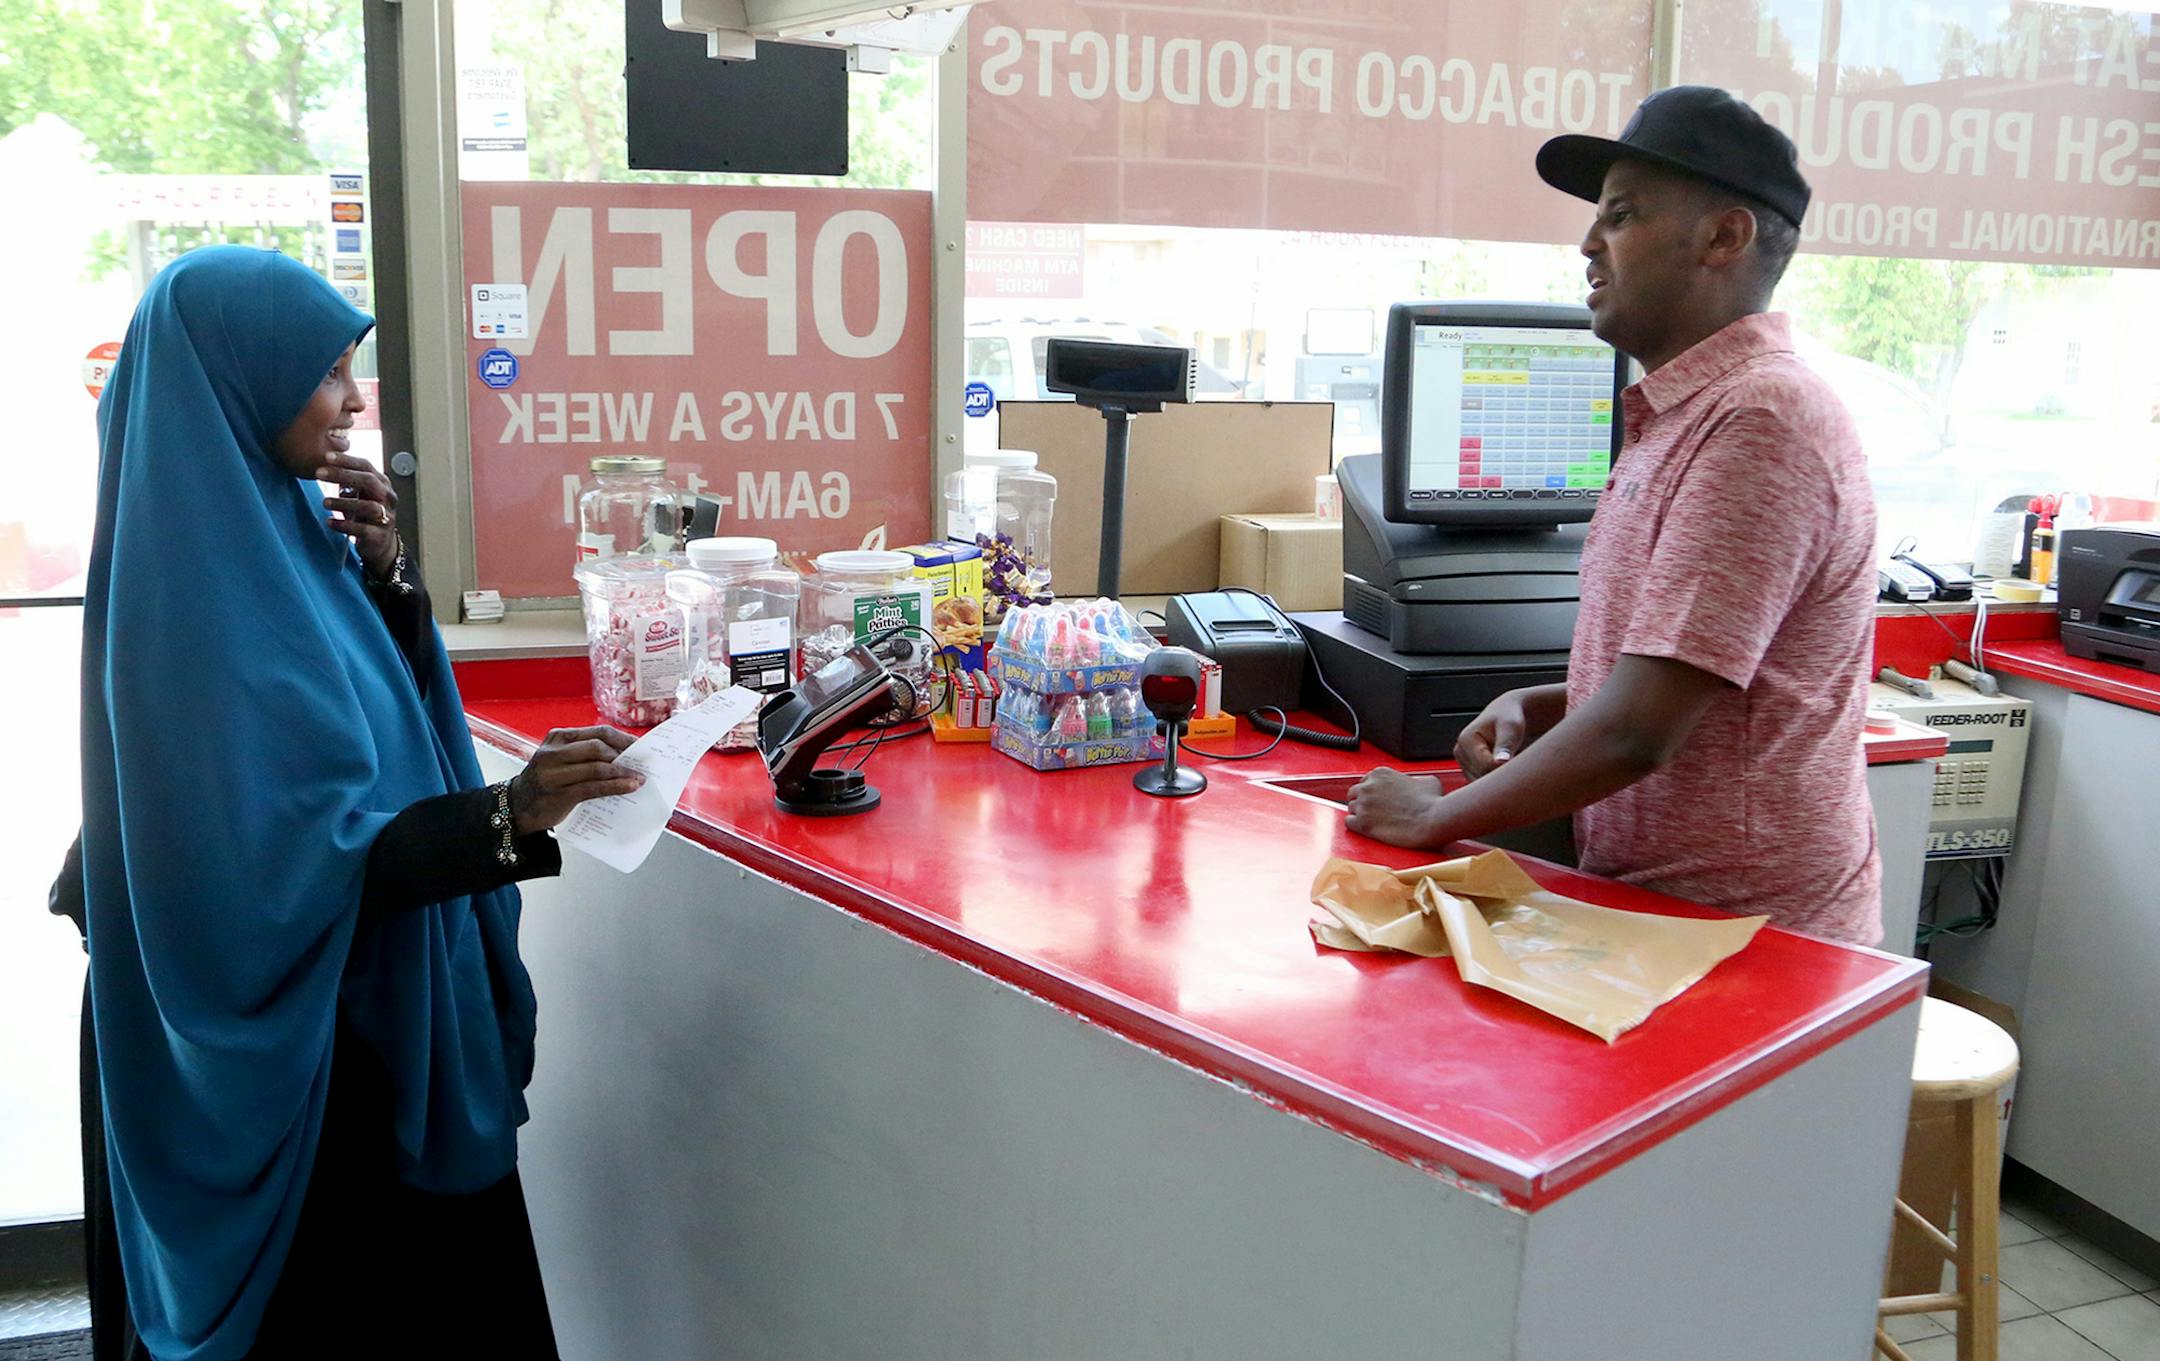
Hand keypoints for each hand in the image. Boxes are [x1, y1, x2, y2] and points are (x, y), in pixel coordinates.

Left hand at [318, 450, 399, 578]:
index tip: (326, 457)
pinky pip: (363, 530)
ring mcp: (386, 517)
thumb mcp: (359, 494)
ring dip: (343, 503)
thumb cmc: (366, 515)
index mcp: (382, 484)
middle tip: (319, 473)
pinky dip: (344, 525)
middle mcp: (387, 498)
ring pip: (368, 506)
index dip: (347, 460)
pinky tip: (330, 522)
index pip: (366, 466)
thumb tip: (325, 465)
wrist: (380, 544)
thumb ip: (347, 480)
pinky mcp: (380, 536)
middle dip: (343, 475)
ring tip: (324, 502)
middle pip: (368, 481)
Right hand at [509, 726, 643, 834]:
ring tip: (639, 778)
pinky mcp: (559, 794)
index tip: (641, 747)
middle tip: (642, 764)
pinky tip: (629, 787)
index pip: (598, 732)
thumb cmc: (547, 780)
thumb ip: (584, 753)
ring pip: (598, 768)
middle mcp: (553, 753)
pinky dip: (615, 787)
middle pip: (598, 747)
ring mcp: (554, 774)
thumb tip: (624, 754)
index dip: (623, 739)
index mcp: (557, 738)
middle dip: (624, 755)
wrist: (518, 805)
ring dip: (623, 773)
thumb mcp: (559, 758)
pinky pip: (594, 788)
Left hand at [1345, 767, 1444, 847]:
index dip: (1372, 793)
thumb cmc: (1432, 802)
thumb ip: (1412, 779)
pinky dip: (1356, 826)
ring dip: (1360, 815)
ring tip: (1374, 822)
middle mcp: (1368, 786)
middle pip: (1354, 793)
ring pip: (1351, 808)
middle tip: (1374, 812)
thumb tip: (1413, 784)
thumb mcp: (1425, 780)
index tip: (1378, 801)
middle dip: (1363, 802)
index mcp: (1381, 773)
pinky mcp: (1362, 823)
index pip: (1365, 781)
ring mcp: (1364, 804)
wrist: (1433, 820)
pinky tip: (1367, 829)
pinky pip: (1349, 822)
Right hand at [1455, 691, 1532, 779]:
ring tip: (1511, 761)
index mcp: (1465, 740)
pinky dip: (1495, 780)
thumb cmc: (1508, 718)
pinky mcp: (1469, 770)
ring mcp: (1463, 763)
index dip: (1504, 768)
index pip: (1485, 766)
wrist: (1505, 716)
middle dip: (1501, 773)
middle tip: (1517, 762)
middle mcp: (1460, 752)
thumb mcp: (1510, 727)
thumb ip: (1505, 745)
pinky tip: (1504, 767)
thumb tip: (1500, 763)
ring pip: (1482, 783)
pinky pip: (1483, 784)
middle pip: (1482, 776)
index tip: (1519, 762)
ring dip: (1498, 778)